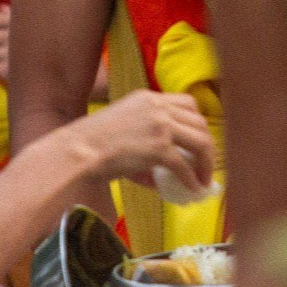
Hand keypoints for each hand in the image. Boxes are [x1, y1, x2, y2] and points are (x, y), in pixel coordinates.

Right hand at [68, 90, 215, 195]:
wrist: (78, 150)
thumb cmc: (92, 143)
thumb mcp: (123, 130)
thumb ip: (145, 144)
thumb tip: (161, 178)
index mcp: (147, 98)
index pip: (187, 102)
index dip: (198, 122)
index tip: (198, 139)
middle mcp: (157, 106)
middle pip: (199, 121)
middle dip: (207, 144)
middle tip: (205, 163)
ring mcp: (160, 125)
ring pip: (200, 141)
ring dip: (207, 161)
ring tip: (204, 178)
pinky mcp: (158, 147)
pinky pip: (184, 165)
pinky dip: (192, 179)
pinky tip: (193, 188)